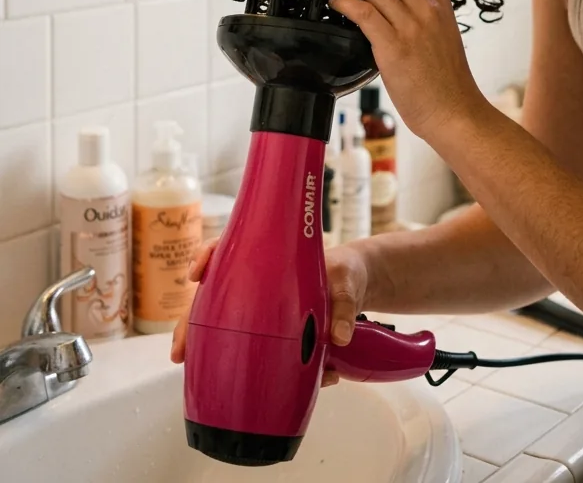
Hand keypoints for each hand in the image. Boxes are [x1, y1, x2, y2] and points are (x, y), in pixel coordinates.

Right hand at [170, 239, 369, 389]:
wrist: (358, 286)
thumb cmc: (346, 273)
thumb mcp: (347, 281)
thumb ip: (344, 306)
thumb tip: (338, 337)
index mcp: (273, 258)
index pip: (230, 248)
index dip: (209, 256)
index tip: (196, 274)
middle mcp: (260, 283)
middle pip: (214, 294)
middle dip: (191, 320)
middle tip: (179, 349)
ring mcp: (263, 308)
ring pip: (222, 322)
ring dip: (202, 343)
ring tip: (188, 365)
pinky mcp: (274, 332)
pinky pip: (252, 347)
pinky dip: (240, 362)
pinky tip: (230, 379)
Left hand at [328, 0, 482, 142]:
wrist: (454, 111)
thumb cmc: (446, 81)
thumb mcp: (441, 34)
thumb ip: (421, 15)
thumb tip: (390, 4)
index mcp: (439, 2)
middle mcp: (426, 8)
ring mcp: (410, 25)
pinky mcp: (393, 45)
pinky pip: (362, 11)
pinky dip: (343, 2)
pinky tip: (335, 3)